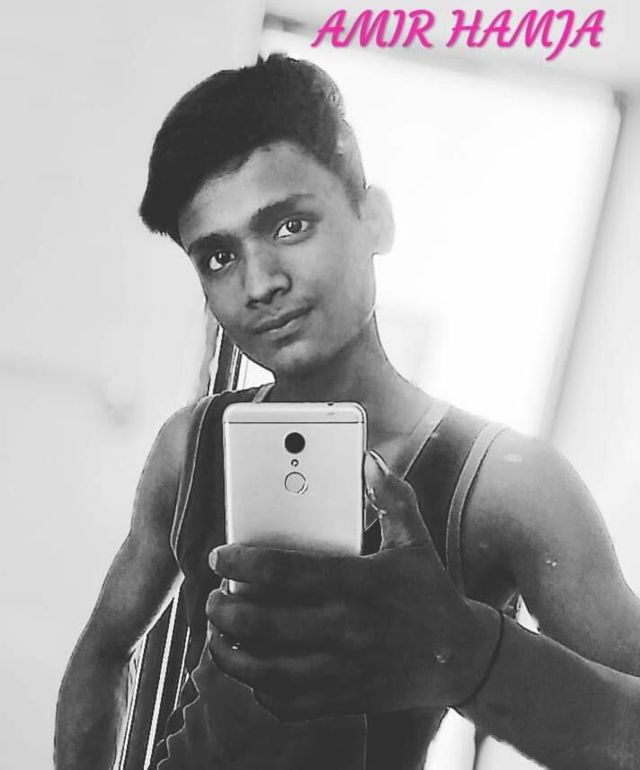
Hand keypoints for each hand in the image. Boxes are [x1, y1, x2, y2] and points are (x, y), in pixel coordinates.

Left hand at [206, 452, 499, 720]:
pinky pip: (290, 703)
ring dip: (232, 654)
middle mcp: (347, 627)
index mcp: (359, 582)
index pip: (284, 569)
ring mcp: (345, 668)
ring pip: (268, 670)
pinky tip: (252, 673)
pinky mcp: (346, 698)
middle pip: (264, 621)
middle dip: (225, 608)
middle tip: (212, 597)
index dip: (241, 561)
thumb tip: (369, 459)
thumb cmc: (430, 592)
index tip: (218, 556)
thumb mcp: (414, 539)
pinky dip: (262, 691)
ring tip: (218, 636)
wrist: (459, 658)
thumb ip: (391, 497)